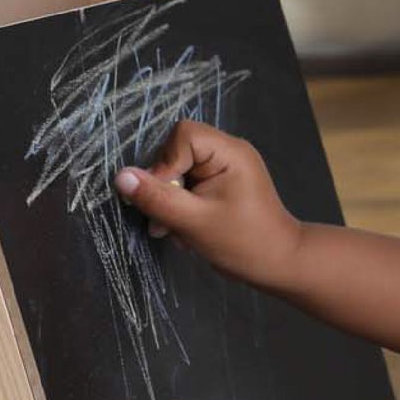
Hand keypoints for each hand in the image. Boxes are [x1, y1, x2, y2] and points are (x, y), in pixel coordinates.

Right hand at [113, 120, 304, 289]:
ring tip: (174, 231)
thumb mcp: (193, 222)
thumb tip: (120, 177)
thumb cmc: (243, 242)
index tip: (166, 197)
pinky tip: (184, 231)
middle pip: (177, 153)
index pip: (183, 135)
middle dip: (166, 188)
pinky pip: (189, 185)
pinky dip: (182, 207)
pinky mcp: (220, 184)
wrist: (278, 264)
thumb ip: (157, 198)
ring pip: (179, 172)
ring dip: (171, 202)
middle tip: (163, 221)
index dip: (165, 162)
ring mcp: (225, 168)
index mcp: (229, 152)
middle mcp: (228, 152)